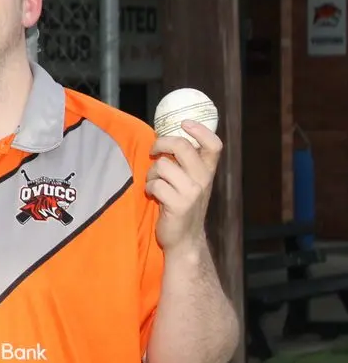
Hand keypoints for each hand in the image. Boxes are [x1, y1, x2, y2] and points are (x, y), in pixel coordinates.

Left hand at [146, 120, 221, 252]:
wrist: (184, 239)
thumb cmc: (182, 205)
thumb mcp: (191, 182)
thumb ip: (186, 163)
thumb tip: (167, 137)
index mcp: (207, 172)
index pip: (213, 145)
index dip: (200, 130)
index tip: (184, 123)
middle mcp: (203, 180)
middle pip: (181, 146)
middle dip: (161, 143)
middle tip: (154, 151)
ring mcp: (191, 192)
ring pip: (162, 165)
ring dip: (152, 173)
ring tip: (155, 183)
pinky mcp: (178, 204)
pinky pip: (154, 184)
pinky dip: (149, 189)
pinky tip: (154, 196)